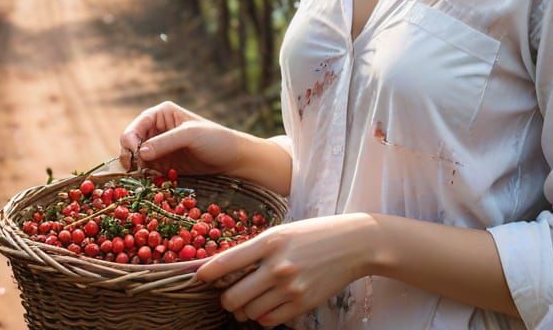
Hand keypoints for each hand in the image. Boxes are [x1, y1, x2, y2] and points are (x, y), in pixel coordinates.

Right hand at [118, 101, 243, 174]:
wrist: (231, 158)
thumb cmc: (214, 138)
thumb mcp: (190, 135)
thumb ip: (165, 142)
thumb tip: (139, 153)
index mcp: (161, 114)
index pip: (135, 127)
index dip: (130, 140)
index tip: (135, 156)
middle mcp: (156, 129)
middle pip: (130, 143)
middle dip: (131, 157)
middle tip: (138, 171)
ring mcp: (158, 148)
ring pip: (135, 159)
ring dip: (137, 169)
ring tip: (146, 177)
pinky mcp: (162, 164)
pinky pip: (145, 171)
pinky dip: (145, 177)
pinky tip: (152, 181)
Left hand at [193, 214, 378, 325]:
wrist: (353, 243)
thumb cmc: (314, 233)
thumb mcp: (284, 232)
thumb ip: (258, 248)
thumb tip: (226, 267)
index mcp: (271, 240)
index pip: (228, 261)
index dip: (207, 273)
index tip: (198, 278)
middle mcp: (277, 265)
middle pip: (233, 297)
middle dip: (227, 299)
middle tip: (230, 296)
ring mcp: (290, 287)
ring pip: (250, 312)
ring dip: (246, 310)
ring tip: (252, 300)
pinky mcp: (302, 303)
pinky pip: (269, 321)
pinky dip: (264, 317)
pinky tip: (269, 305)